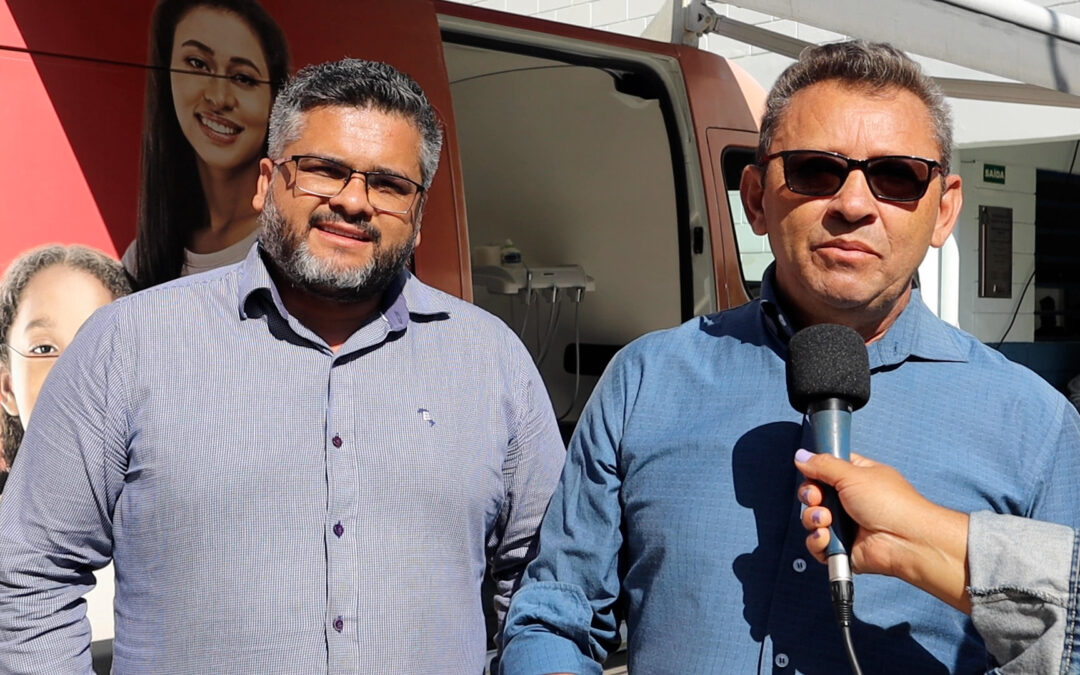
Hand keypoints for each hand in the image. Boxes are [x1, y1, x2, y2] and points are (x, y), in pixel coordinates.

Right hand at [794, 449, 971, 612]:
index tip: (812, 473)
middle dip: (810, 497)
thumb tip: (802, 456)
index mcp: (855, 478)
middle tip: (819, 498)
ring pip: (811, 519)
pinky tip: (828, 538)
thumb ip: (823, 465)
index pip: (825, 470)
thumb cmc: (892, 505)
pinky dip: (817, 541)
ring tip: (827, 521)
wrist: (906, 541)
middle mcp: (849, 501)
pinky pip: (815, 544)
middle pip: (813, 495)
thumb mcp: (854, 474)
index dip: (814, 472)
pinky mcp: (840, 547)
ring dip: (813, 519)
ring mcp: (844, 525)